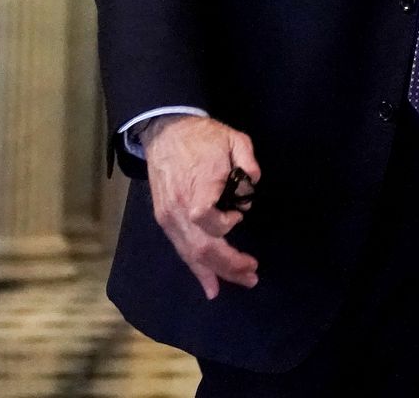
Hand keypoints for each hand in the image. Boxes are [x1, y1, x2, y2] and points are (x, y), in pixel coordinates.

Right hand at [141, 114, 261, 299]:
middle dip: (230, 264)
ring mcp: (169, 216)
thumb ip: (247, 158)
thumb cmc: (202, 136)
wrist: (165, 131)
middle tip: (253, 274)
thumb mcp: (232, 137)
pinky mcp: (165, 220)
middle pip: (202, 246)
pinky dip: (197, 271)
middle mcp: (179, 207)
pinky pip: (182, 251)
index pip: (203, 215)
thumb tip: (254, 181)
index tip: (238, 215)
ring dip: (217, 272)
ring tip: (242, 280)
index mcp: (197, 184)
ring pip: (191, 254)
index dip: (223, 223)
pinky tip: (211, 287)